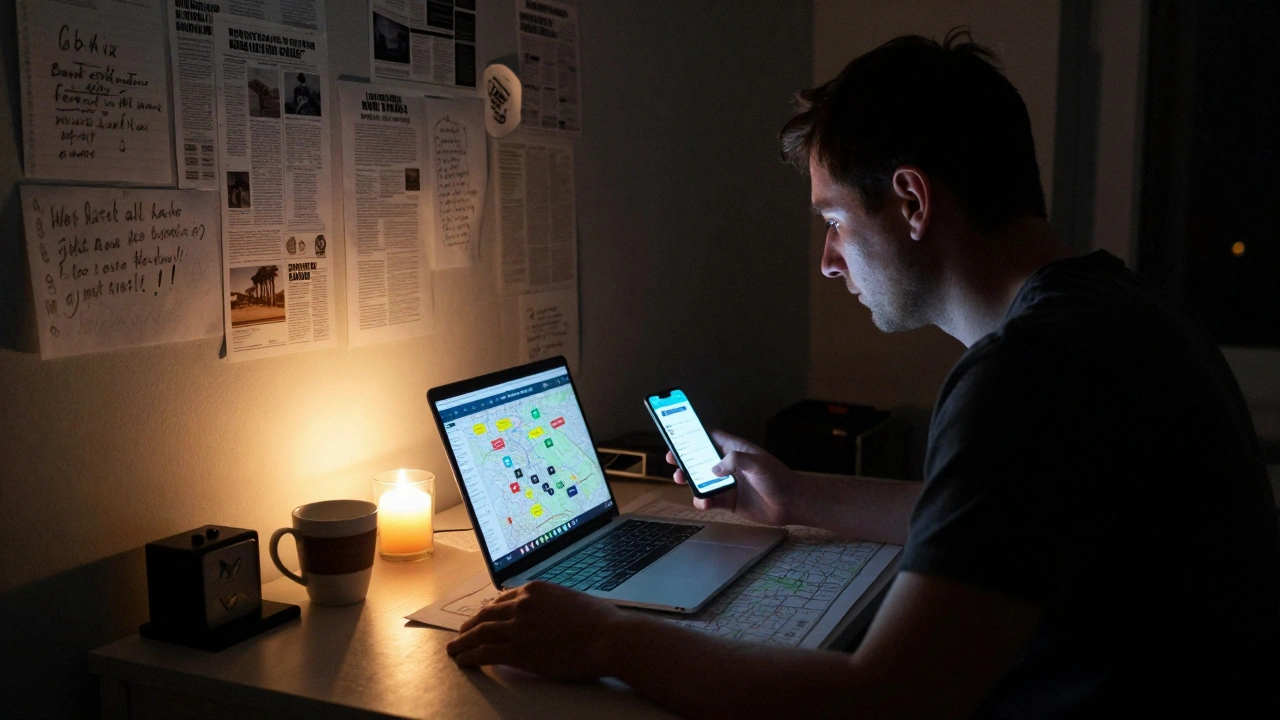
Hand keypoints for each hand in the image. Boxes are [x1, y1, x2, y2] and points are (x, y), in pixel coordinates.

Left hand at [446, 581, 623, 678]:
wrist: (608, 636)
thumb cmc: (600, 621)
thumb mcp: (571, 599)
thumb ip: (552, 604)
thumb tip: (548, 614)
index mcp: (535, 589)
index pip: (502, 599)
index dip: (488, 611)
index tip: (481, 618)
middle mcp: (522, 604)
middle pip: (486, 614)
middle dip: (470, 625)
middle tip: (461, 633)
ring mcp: (519, 627)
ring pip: (480, 632)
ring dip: (463, 641)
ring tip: (454, 649)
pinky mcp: (519, 650)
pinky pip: (486, 652)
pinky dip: (470, 656)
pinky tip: (464, 660)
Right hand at [668, 429, 794, 525]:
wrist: (791, 503)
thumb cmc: (777, 478)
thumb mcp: (757, 463)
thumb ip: (735, 461)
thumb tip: (714, 469)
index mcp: (734, 450)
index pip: (710, 437)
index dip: (693, 435)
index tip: (677, 434)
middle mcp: (729, 465)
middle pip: (700, 459)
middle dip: (684, 459)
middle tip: (672, 460)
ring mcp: (728, 483)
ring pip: (702, 481)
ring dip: (690, 480)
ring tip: (681, 480)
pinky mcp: (730, 501)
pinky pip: (710, 500)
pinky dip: (702, 501)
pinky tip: (703, 502)